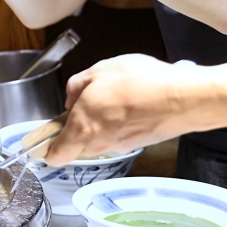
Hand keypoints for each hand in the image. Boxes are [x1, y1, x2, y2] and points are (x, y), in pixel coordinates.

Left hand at [43, 54, 210, 165]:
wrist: (184, 99)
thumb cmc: (140, 84)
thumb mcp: (99, 71)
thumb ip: (76, 86)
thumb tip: (71, 98)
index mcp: (82, 129)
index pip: (55, 155)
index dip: (45, 148)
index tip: (41, 139)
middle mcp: (99, 143)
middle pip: (76, 145)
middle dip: (73, 128)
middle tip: (80, 103)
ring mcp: (120, 145)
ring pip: (97, 140)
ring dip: (97, 123)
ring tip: (109, 97)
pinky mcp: (138, 143)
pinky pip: (118, 135)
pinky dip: (118, 122)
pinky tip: (129, 102)